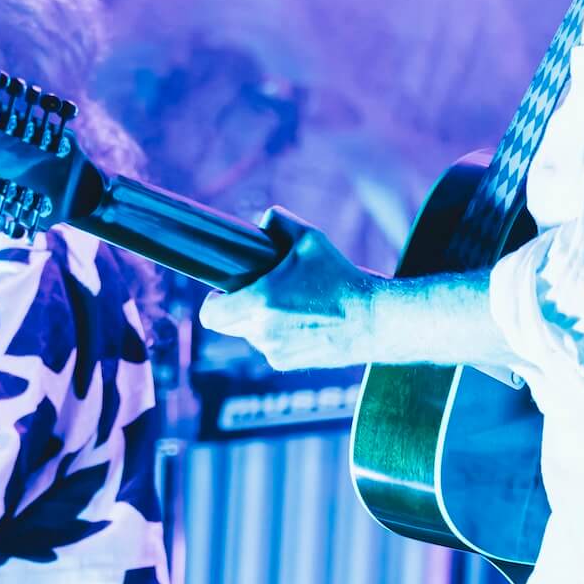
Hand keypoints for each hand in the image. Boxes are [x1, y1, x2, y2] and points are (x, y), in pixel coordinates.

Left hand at [198, 207, 384, 369]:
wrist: (373, 319)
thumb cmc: (342, 278)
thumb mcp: (311, 239)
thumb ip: (280, 222)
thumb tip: (264, 220)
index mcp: (259, 302)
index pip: (210, 314)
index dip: (213, 301)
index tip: (225, 291)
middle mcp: (262, 331)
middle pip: (226, 325)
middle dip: (234, 309)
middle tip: (256, 293)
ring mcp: (275, 351)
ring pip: (250, 335)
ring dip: (259, 321)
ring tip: (288, 305)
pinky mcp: (289, 363)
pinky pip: (271, 347)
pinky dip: (278, 336)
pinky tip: (301, 322)